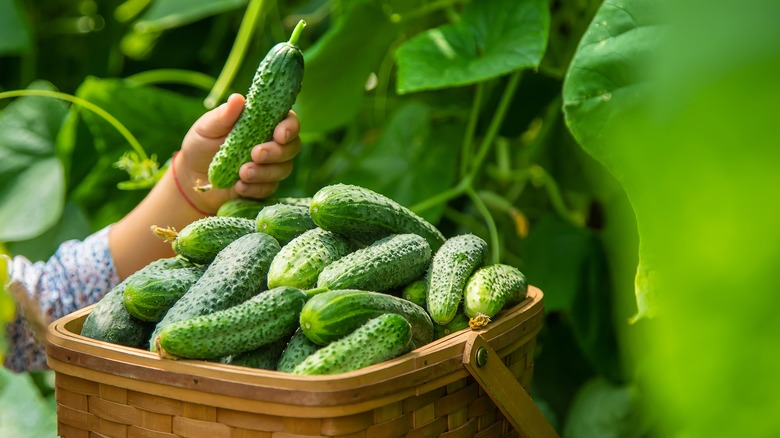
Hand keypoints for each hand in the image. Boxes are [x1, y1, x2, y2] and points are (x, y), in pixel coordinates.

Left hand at [174, 93, 301, 213]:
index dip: (290, 127)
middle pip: (293, 147)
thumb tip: (238, 99)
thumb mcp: (207, 128)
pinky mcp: (264, 186)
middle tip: (255, 154)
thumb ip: (223, 116)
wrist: (192, 177)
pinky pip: (269, 189)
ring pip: (284, 169)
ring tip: (242, 173)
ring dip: (265, 172)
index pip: (289, 121)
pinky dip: (256, 189)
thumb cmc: (202, 145)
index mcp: (263, 123)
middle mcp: (272, 143)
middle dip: (277, 152)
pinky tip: (239, 186)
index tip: (279, 134)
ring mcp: (271, 166)